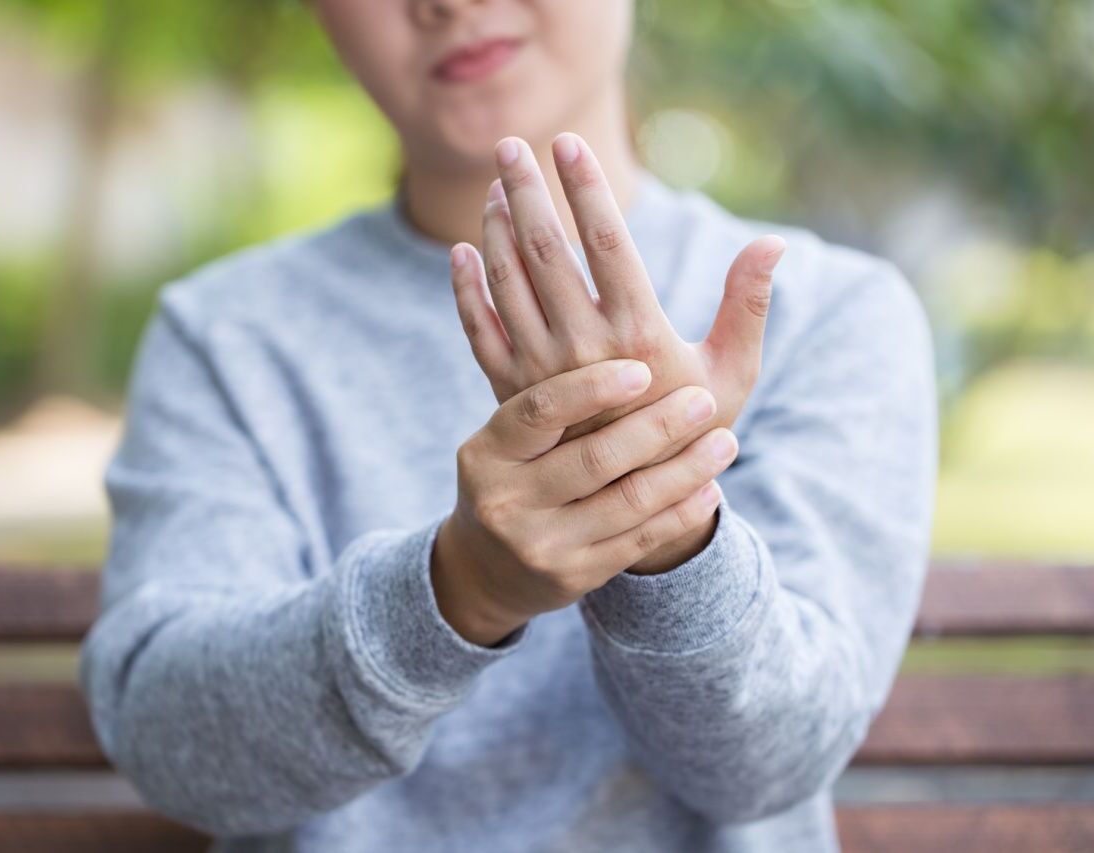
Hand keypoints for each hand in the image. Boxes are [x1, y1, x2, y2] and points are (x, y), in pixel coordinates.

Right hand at [431, 358, 736, 646]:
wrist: (486, 568)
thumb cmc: (512, 478)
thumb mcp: (505, 440)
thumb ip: (547, 397)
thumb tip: (610, 333)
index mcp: (487, 453)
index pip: (539, 410)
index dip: (591, 388)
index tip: (641, 368)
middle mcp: (506, 500)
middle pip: (593, 458)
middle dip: (657, 427)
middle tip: (702, 400)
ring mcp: (540, 543)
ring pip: (627, 500)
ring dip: (685, 469)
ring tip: (725, 441)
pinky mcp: (574, 576)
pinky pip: (640, 538)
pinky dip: (681, 511)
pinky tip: (710, 487)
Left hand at [449, 132, 785, 571]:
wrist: (633, 505)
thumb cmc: (691, 431)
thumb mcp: (732, 373)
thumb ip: (748, 305)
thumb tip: (773, 242)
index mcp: (639, 335)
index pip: (606, 242)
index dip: (585, 188)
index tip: (568, 144)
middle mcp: (583, 350)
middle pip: (545, 251)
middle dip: (527, 191)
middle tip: (512, 144)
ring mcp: (540, 372)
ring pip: (508, 284)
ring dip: (497, 229)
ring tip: (497, 186)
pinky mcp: (511, 393)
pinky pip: (480, 331)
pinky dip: (467, 290)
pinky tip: (462, 251)